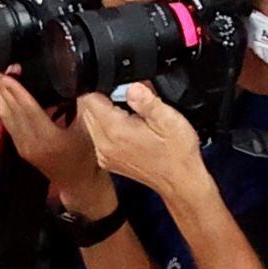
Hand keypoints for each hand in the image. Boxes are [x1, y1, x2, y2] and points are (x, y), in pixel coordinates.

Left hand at [0, 72, 108, 201]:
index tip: (5, 74)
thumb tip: (77, 81)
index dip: (15, 90)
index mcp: (49, 139)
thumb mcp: (91, 129)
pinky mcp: (21, 148)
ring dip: (0, 97)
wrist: (80, 183)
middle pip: (11, 111)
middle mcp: (31, 144)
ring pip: (6, 118)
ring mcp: (24, 147)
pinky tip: (5, 96)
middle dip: (1, 88)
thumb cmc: (87, 160)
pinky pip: (9, 124)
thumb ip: (83, 104)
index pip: (27, 109)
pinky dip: (6, 107)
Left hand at [78, 81, 213, 204]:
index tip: (118, 87)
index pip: (89, 100)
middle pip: (87, 111)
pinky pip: (98, 137)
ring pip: (90, 124)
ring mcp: (103, 155)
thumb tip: (132, 87)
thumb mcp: (168, 119)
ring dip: (104, 114)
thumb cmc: (177, 153)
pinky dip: (108, 129)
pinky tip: (128, 129)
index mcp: (115, 131)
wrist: (180, 181)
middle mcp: (103, 145)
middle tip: (128, 101)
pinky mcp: (107, 161)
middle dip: (102, 100)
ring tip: (130, 115)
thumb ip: (147, 101)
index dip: (101, 87)